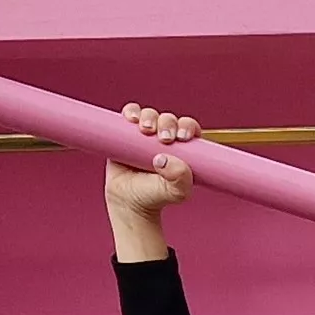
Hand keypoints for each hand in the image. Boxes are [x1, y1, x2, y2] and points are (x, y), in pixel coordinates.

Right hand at [104, 105, 198, 256]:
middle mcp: (164, 137)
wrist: (130, 202)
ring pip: (150, 115)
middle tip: (164, 138)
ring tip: (146, 129)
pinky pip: (130, 114)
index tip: (182, 136)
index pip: (188, 128)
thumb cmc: (157, 196)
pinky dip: (131, 111)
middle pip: (169, 119)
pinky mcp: (126, 134)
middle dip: (168, 123)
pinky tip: (131, 118)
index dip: (187, 126)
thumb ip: (179, 179)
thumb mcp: (175, 192)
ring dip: (149, 116)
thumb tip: (165, 160)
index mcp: (183, 147)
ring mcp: (145, 135)